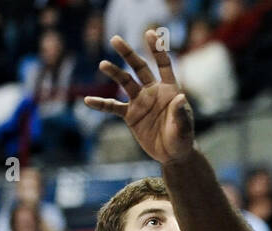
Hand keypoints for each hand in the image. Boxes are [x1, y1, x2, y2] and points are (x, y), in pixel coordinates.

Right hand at [84, 31, 193, 164]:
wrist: (173, 155)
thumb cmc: (182, 139)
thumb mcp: (183, 129)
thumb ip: (181, 113)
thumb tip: (181, 97)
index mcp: (169, 90)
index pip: (163, 65)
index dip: (157, 50)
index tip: (150, 33)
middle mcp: (153, 92)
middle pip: (139, 68)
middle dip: (128, 54)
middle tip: (115, 39)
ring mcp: (140, 102)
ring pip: (124, 82)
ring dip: (114, 73)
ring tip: (103, 64)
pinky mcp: (130, 115)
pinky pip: (113, 107)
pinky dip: (101, 104)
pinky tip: (88, 100)